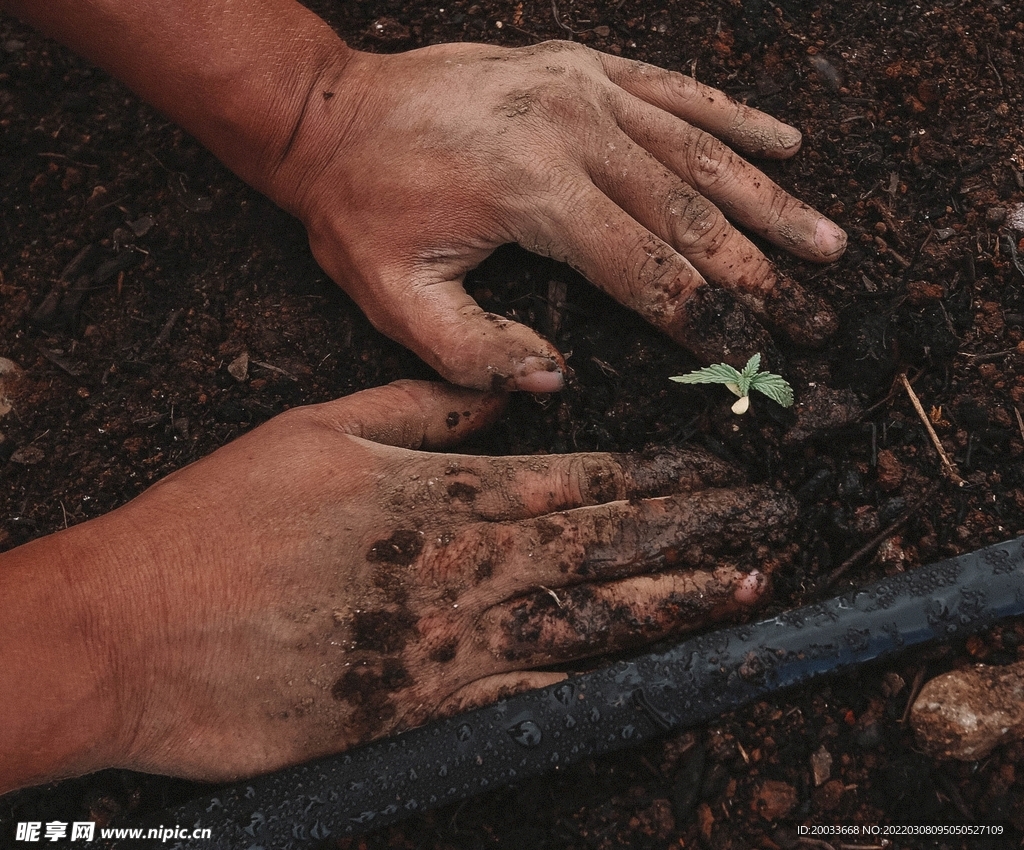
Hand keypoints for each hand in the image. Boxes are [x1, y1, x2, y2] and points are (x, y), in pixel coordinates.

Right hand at [50, 380, 793, 782]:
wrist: (136, 627)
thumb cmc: (220, 519)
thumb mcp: (320, 429)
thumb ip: (423, 409)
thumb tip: (505, 396)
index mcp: (441, 493)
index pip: (580, 479)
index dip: (661, 475)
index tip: (722, 470)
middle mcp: (461, 565)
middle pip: (605, 544)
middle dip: (699, 531)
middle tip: (774, 523)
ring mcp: (447, 642)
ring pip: (588, 619)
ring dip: (674, 603)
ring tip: (748, 589)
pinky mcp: (419, 708)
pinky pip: (528, 695)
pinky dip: (597, 684)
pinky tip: (655, 675)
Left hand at [278, 41, 846, 390]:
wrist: (329, 114)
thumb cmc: (360, 210)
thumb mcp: (395, 300)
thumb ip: (476, 353)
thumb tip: (557, 381)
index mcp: (533, 192)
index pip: (646, 270)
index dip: (707, 320)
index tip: (758, 356)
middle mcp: (572, 130)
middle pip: (692, 214)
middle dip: (759, 275)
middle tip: (817, 318)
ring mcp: (581, 88)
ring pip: (699, 151)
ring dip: (769, 201)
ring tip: (827, 243)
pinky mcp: (579, 66)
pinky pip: (674, 91)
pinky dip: (732, 118)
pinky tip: (785, 141)